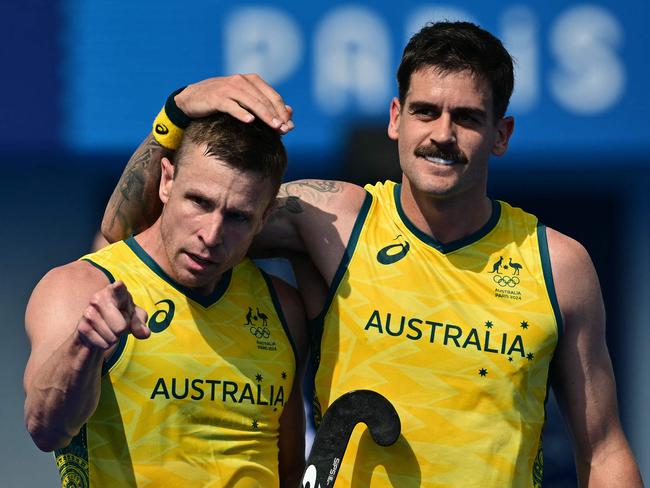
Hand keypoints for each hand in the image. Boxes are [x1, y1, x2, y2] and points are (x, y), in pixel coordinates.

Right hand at [76, 281, 149, 350]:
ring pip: (113, 337)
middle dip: (123, 330)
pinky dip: (105, 344)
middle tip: (118, 323)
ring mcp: (88, 312)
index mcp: (115, 291)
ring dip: (114, 338)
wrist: (97, 328)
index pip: (118, 288)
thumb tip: (144, 334)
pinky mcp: (82, 327)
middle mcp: (99, 298)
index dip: (119, 287)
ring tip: (109, 327)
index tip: (119, 284)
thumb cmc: (120, 316)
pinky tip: (101, 334)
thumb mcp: (135, 318)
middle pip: (121, 327)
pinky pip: (104, 344)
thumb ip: (140, 324)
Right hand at [174, 74, 293, 133]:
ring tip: (274, 127)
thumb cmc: (222, 101)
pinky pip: (231, 106)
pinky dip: (241, 113)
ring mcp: (228, 88)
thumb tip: (289, 113)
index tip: (289, 127)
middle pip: (264, 100)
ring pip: (251, 102)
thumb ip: (265, 104)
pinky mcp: (216, 97)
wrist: (192, 99)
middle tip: (284, 130)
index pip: (273, 96)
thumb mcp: (244, 100)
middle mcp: (242, 81)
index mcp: (252, 80)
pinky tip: (250, 121)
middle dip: (276, 116)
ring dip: (264, 115)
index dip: (282, 111)